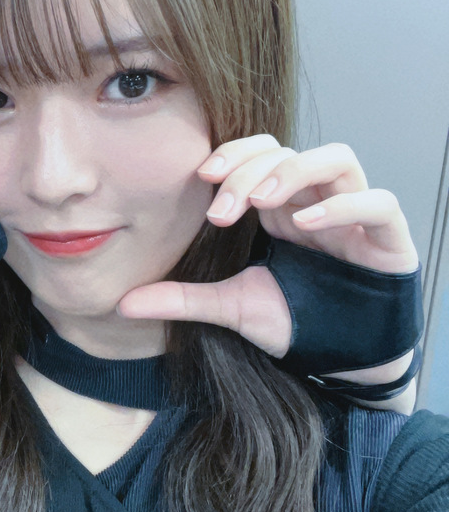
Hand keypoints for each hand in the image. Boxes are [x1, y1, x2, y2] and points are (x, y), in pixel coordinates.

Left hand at [117, 135, 418, 365]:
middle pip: (288, 152)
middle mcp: (318, 200)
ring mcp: (356, 214)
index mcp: (282, 206)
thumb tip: (123, 304)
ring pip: (337, 159)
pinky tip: (307, 224)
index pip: (261, 153)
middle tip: (221, 209)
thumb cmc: (295, 320)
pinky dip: (344, 205)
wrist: (343, 360)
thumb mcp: (231, 307)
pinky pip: (378, 202)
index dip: (234, 154)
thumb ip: (183, 299)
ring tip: (261, 203)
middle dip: (251, 171)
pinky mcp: (388, 238)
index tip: (202, 176)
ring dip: (294, 171)